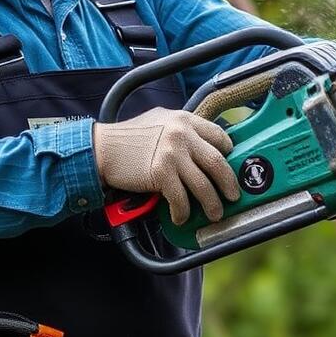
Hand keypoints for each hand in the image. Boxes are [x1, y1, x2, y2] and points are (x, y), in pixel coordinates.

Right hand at [93, 108, 241, 223]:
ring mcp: (172, 154)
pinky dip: (183, 211)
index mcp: (185, 120)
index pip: (219, 136)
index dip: (228, 154)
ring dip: (211, 204)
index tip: (229, 166)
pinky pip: (180, 198)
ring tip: (214, 213)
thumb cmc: (128, 137)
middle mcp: (182, 134)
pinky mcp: (161, 173)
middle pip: (217, 163)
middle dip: (229, 184)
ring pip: (203, 185)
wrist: (102, 148)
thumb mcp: (160, 120)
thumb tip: (202, 146)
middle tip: (233, 196)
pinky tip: (182, 216)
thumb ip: (182, 129)